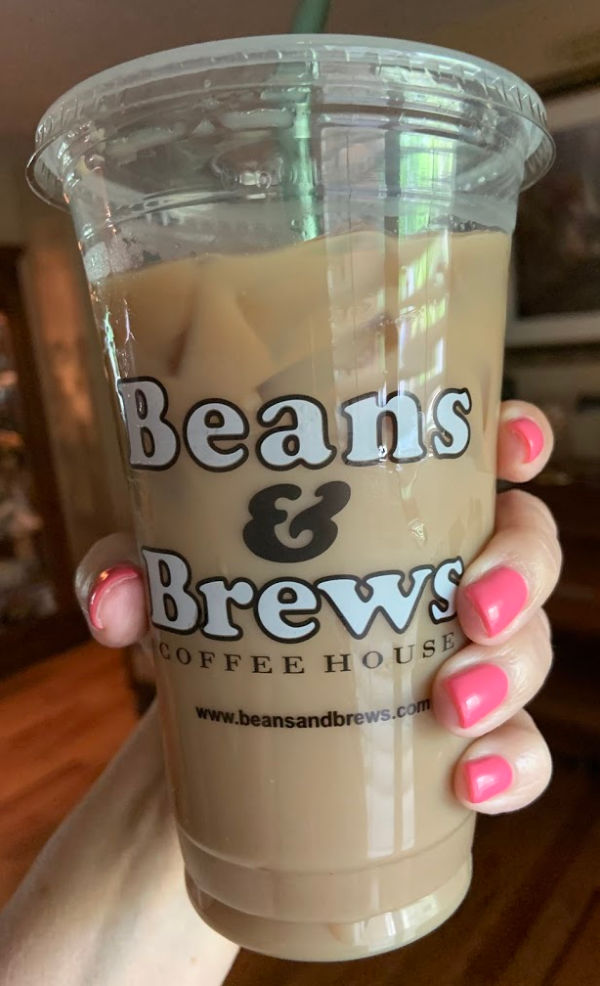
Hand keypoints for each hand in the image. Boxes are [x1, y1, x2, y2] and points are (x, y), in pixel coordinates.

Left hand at [76, 400, 558, 819]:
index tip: (513, 448)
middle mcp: (439, 576)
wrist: (212, 750)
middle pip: (526, 550)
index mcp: (389, 514)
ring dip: (510, 674)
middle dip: (518, 572)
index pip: (479, 459)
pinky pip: (518, 750)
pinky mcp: (451, 743)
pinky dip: (510, 765)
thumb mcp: (167, 588)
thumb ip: (125, 571)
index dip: (518, 443)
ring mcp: (456, 660)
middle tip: (473, 607)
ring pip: (530, 648)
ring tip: (451, 705)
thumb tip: (117, 599)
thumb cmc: (213, 630)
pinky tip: (469, 781)